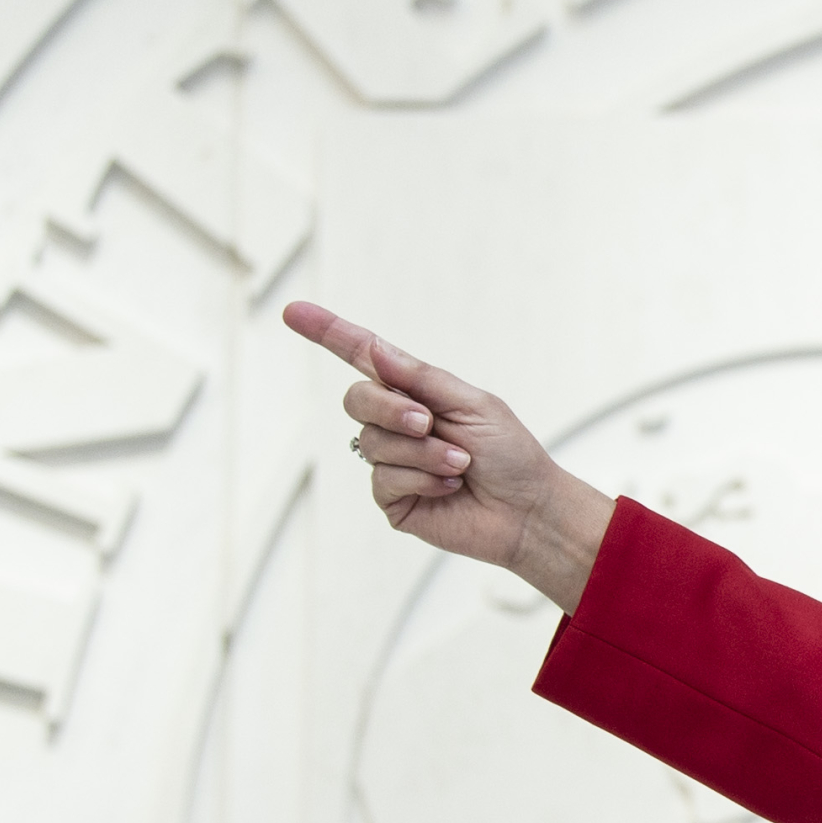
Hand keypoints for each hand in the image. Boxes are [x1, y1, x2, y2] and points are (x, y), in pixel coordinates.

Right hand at [282, 301, 611, 612]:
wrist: (528, 510)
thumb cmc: (510, 454)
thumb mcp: (473, 403)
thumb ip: (422, 379)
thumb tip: (374, 351)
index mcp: (416, 392)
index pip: (363, 358)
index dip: (328, 334)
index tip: (293, 312)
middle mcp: (398, 424)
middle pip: (357, 399)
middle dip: (390, 408)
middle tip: (428, 422)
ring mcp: (392, 462)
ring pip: (374, 443)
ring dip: (423, 452)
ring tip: (459, 464)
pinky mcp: (393, 499)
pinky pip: (384, 480)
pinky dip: (423, 480)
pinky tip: (449, 486)